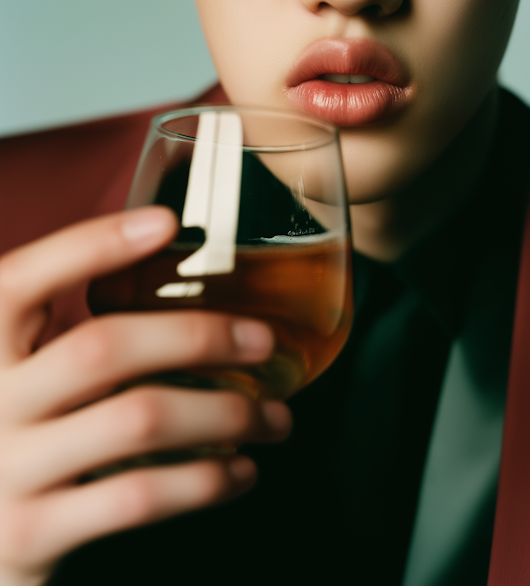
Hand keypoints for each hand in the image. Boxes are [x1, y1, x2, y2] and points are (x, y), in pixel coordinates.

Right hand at [0, 207, 291, 585]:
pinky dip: (204, 481)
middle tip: (263, 341)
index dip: (90, 246)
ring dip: (226, 414)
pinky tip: (239, 472)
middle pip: (103, 348)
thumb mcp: (22, 374)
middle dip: (200, 337)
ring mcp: (4, 471)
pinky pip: (137, 497)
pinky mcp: (31, 534)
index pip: (20, 281)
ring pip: (137, 420)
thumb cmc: (15, 435)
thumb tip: (171, 278)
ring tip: (273, 418)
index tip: (166, 224)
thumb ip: (64, 337)